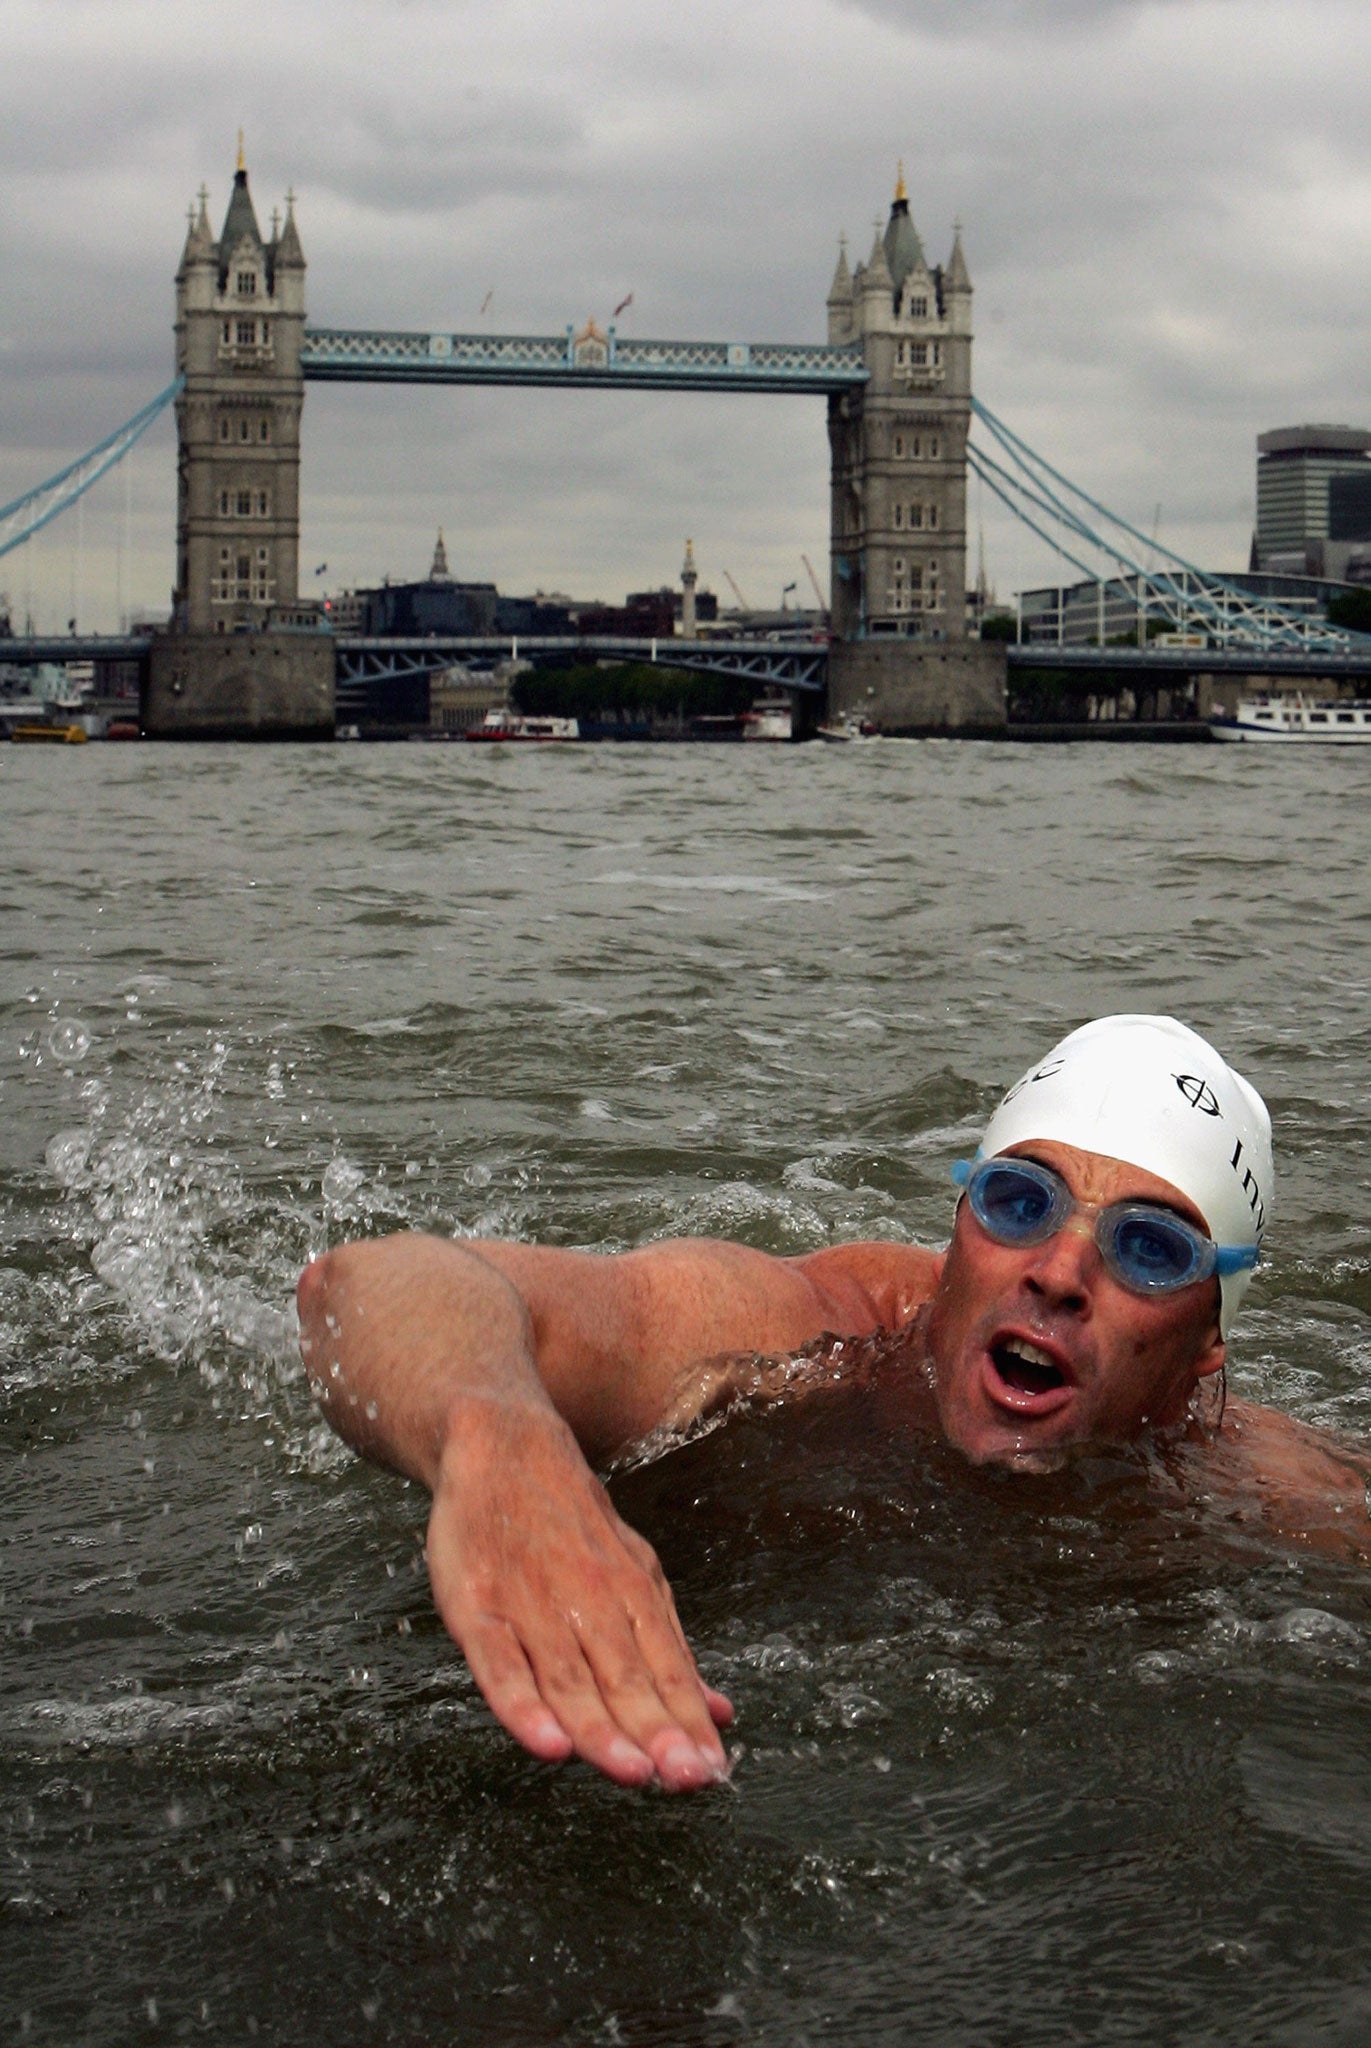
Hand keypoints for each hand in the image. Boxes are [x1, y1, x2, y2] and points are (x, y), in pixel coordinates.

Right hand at [426, 1395, 732, 1790]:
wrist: (502, 1447)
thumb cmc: (569, 1525)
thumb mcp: (633, 1572)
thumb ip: (669, 1648)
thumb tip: (720, 1714)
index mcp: (631, 1594)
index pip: (666, 1669)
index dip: (688, 1723)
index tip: (713, 1770)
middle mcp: (586, 1600)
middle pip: (624, 1679)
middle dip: (657, 1734)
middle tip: (687, 1779)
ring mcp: (529, 1603)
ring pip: (568, 1679)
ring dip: (601, 1732)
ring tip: (633, 1775)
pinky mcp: (476, 1605)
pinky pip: (499, 1664)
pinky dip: (522, 1706)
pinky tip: (546, 1743)